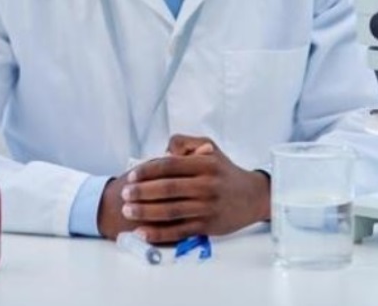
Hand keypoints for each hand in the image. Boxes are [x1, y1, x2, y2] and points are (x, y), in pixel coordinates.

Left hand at [95, 138, 219, 239]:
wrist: (253, 196)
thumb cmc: (225, 171)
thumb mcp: (210, 147)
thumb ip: (185, 143)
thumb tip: (165, 151)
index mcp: (206, 164)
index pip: (170, 166)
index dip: (148, 171)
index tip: (132, 176)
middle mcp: (207, 186)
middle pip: (168, 189)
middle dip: (142, 192)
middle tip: (124, 194)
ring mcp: (207, 208)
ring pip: (171, 211)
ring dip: (146, 212)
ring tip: (128, 211)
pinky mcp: (208, 226)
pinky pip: (179, 231)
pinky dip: (159, 234)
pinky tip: (142, 232)